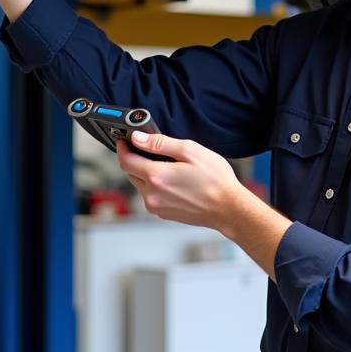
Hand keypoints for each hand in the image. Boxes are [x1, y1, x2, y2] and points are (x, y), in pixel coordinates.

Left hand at [117, 131, 243, 230]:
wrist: (228, 208)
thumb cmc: (215, 180)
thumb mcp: (190, 151)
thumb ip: (160, 143)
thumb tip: (138, 138)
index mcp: (156, 177)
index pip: (126, 161)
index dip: (123, 147)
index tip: (125, 140)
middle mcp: (152, 195)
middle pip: (131, 173)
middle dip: (135, 159)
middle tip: (148, 149)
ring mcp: (156, 207)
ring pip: (140, 185)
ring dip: (145, 173)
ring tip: (168, 165)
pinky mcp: (163, 213)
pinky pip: (151, 196)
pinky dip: (155, 185)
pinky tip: (173, 180)